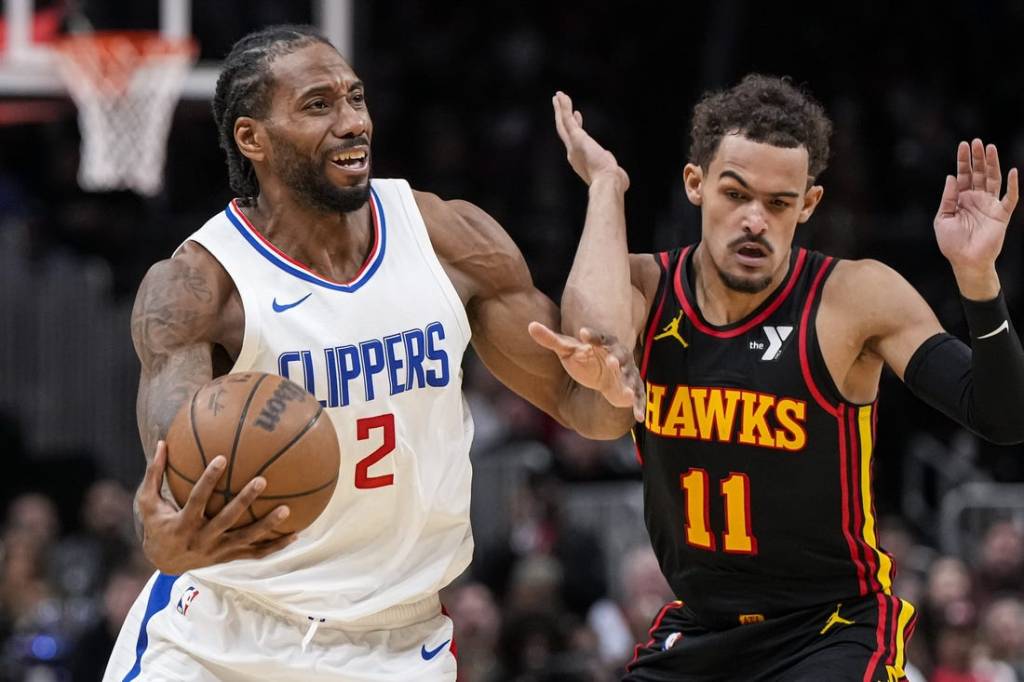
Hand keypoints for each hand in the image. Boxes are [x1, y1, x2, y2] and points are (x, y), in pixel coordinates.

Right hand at [136, 441, 295, 573]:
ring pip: (246, 539)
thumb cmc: (157, 525)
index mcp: (183, 524)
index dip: (208, 479)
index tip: (222, 458)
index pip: (197, 499)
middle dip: (244, 501)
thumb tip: (162, 442)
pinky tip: (296, 534)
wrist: (164, 562)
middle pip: (227, 519)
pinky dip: (275, 546)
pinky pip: (256, 554)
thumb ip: (155, 473)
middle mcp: (202, 539)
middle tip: (262, 480)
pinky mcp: (229, 558)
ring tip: (287, 509)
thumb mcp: (149, 502)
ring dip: (267, 526)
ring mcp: (218, 551)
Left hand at [528, 321, 644, 421]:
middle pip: (619, 356)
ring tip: (627, 391)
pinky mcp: (631, 389)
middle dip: (616, 359)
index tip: (582, 333)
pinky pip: (638, 397)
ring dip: (629, 383)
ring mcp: (626, 373)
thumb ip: (550, 339)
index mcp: (603, 344)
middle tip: (611, 361)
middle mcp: (618, 357)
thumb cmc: (584, 358)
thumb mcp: (566, 349)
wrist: (602, 373)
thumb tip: (530, 325)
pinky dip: (639, 406)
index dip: (592, 336)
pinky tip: (640, 417)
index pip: (599, 338)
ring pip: (630, 377)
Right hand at [552, 91, 628, 189]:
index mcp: (580, 161)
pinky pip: (567, 120)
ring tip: (558, 95)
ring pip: (563, 123)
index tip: (578, 114)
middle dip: (562, 117)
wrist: (608, 182)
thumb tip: (620, 175)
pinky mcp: (576, 138)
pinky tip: (561, 96)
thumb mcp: (613, 175)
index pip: (576, 139)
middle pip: (565, 131)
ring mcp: (573, 145)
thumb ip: (614, 172)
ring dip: (560, 108)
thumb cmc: (613, 183)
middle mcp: (573, 153)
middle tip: (559, 104)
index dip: (577, 125)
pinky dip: (564, 107)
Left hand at [935, 139, 1018, 296]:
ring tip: (990, 148)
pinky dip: (1012, 185)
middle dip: (978, 158)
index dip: (963, 160)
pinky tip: (1012, 171)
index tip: (963, 144)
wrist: (965, 261)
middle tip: (977, 142)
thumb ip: (947, 198)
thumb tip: (950, 177)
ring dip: (993, 164)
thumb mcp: (943, 218)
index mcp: (961, 199)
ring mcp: (990, 205)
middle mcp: (976, 199)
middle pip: (979, 173)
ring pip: (993, 180)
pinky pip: (1010, 198)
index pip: (963, 175)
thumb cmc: (951, 243)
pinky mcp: (1001, 214)